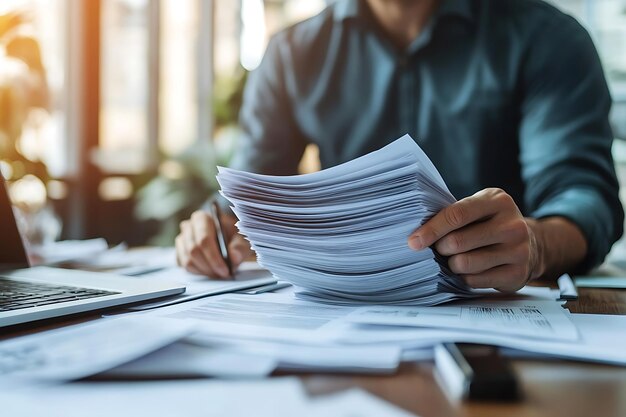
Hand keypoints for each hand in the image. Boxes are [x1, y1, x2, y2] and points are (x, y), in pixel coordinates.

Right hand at [175, 210, 252, 278]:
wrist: (225, 237)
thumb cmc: (232, 235)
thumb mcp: (242, 238)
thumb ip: (240, 247)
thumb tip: (234, 257)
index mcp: (202, 218)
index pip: (204, 240)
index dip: (214, 258)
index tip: (225, 270)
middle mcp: (188, 227)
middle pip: (194, 251)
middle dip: (210, 267)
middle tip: (224, 274)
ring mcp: (181, 240)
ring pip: (187, 261)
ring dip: (205, 271)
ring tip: (219, 273)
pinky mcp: (179, 252)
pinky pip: (184, 267)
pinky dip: (198, 272)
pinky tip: (210, 270)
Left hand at [408, 188, 542, 291]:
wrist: (530, 244)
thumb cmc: (489, 224)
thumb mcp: (478, 208)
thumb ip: (453, 214)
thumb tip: (417, 234)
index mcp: (498, 201)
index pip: (457, 214)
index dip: (431, 229)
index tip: (413, 241)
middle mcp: (512, 225)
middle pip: (457, 242)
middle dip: (440, 249)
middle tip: (440, 249)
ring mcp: (518, 251)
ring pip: (465, 263)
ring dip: (451, 264)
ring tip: (455, 259)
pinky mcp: (518, 274)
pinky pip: (475, 280)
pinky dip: (464, 277)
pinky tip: (468, 271)